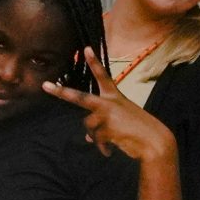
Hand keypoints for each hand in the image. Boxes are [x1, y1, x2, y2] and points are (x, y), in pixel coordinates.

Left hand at [44, 52, 177, 164]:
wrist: (155, 141)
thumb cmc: (139, 130)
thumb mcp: (120, 122)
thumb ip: (103, 125)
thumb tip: (87, 138)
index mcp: (115, 97)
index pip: (103, 76)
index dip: (94, 62)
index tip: (86, 49)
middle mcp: (109, 103)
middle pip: (80, 97)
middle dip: (61, 92)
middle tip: (45, 86)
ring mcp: (106, 115)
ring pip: (88, 127)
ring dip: (98, 137)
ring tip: (113, 141)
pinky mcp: (106, 128)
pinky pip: (95, 140)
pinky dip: (103, 148)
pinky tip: (111, 150)